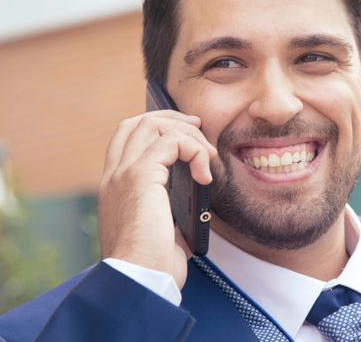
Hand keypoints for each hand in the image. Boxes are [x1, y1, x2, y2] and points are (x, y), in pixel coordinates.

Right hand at [98, 110, 216, 288]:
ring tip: (208, 156)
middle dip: (172, 119)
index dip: (156, 125)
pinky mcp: (140, 177)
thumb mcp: (161, 226)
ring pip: (153, 125)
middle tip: (200, 127)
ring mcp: (123, 174)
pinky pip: (171, 142)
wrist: (140, 281)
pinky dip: (194, 150)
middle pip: (137, 122)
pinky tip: (205, 175)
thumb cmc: (153, 263)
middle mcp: (113, 176)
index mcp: (115, 186)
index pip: (126, 138)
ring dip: (188, 134)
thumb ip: (169, 204)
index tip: (186, 131)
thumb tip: (196, 192)